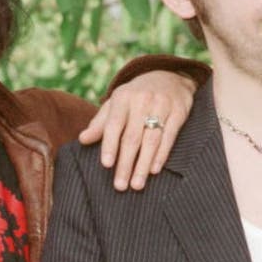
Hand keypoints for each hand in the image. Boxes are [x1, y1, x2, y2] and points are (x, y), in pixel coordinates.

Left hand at [78, 70, 194, 190]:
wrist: (169, 75)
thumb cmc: (136, 95)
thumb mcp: (116, 103)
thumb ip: (100, 123)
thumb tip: (82, 140)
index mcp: (122, 98)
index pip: (113, 125)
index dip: (109, 145)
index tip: (106, 165)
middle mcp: (141, 101)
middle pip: (132, 137)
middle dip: (126, 163)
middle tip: (120, 186)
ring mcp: (161, 105)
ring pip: (151, 140)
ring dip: (143, 165)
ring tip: (137, 184)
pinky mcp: (178, 112)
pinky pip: (169, 137)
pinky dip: (161, 155)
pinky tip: (154, 170)